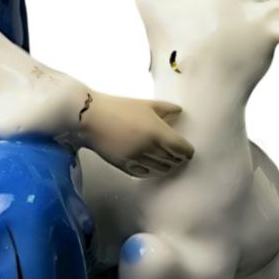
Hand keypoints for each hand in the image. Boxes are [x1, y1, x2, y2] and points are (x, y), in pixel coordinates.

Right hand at [74, 91, 192, 176]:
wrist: (91, 118)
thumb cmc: (119, 107)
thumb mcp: (146, 104)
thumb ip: (166, 108)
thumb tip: (180, 111)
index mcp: (158, 132)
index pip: (182, 149)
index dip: (188, 151)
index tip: (188, 151)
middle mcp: (150, 148)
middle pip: (173, 161)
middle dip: (178, 159)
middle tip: (179, 157)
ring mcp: (137, 159)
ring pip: (160, 170)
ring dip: (167, 167)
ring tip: (168, 163)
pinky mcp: (124, 166)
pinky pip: (144, 174)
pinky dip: (152, 172)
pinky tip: (153, 167)